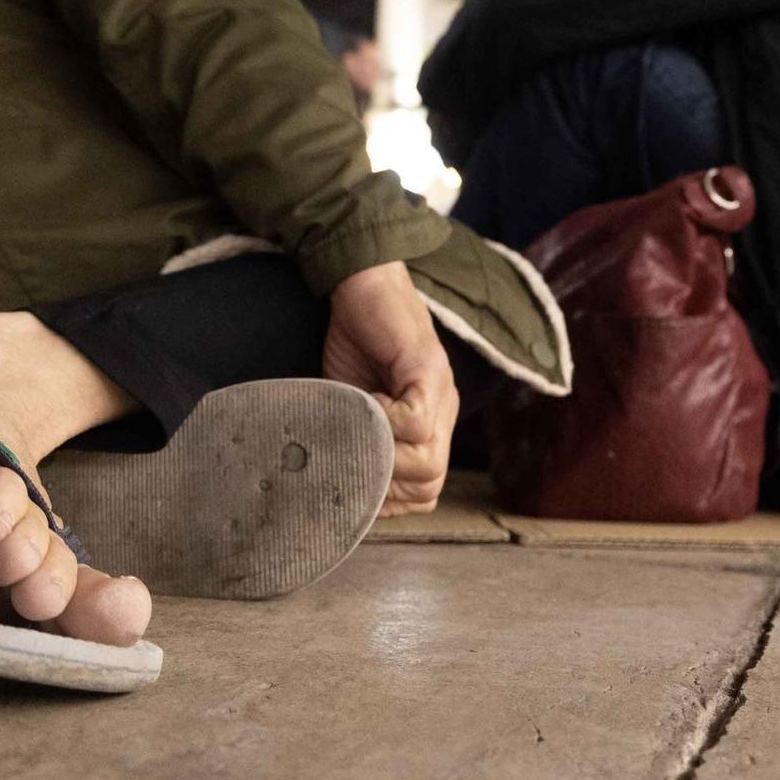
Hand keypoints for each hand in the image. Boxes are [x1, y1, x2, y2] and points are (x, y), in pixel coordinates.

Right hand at [322, 262, 457, 515]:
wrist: (360, 281)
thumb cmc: (353, 342)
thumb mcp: (350, 406)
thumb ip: (356, 441)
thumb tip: (335, 487)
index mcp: (430, 425)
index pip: (424, 492)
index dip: (385, 498)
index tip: (349, 481)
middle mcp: (444, 412)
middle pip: (430, 484)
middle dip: (384, 483)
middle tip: (350, 456)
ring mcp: (442, 391)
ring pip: (429, 462)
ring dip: (384, 457)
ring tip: (355, 430)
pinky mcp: (429, 368)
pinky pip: (416, 422)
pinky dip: (384, 423)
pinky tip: (362, 401)